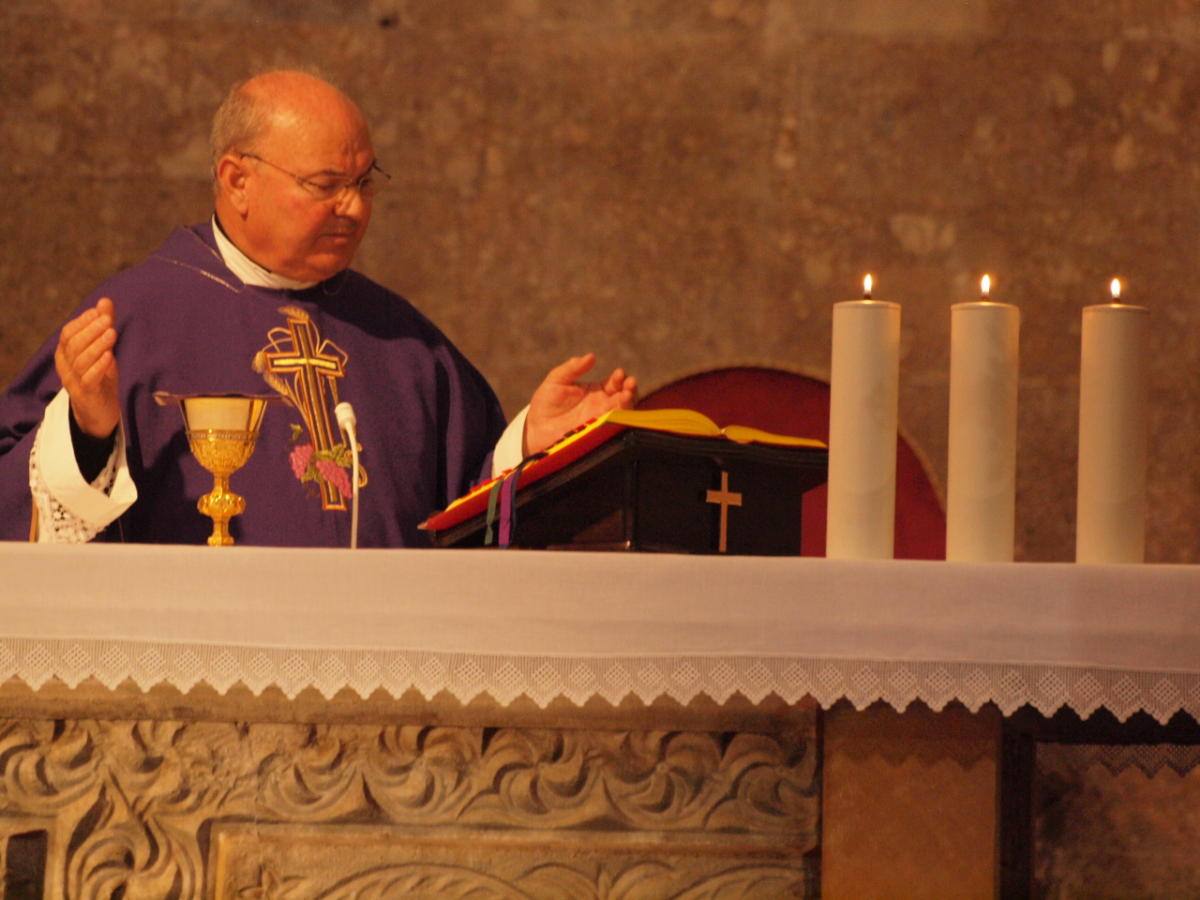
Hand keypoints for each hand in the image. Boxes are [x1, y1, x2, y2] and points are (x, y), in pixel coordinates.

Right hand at [55, 297, 119, 438]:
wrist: (99, 413)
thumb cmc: (100, 377)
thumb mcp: (103, 349)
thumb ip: (102, 327)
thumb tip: (105, 301)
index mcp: (65, 354)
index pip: (68, 334)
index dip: (82, 322)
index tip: (98, 311)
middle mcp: (66, 367)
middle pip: (74, 345)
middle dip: (91, 331)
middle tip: (107, 319)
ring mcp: (74, 382)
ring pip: (81, 362)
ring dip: (97, 346)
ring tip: (112, 333)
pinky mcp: (86, 395)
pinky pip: (89, 380)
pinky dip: (99, 367)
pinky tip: (110, 356)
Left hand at [524, 353, 637, 455]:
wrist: (537, 429)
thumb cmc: (546, 403)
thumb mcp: (557, 380)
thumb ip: (572, 368)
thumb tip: (591, 356)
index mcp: (596, 391)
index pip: (614, 382)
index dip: (620, 377)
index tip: (619, 373)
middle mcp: (604, 405)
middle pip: (625, 395)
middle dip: (630, 388)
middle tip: (629, 382)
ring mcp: (602, 420)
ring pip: (623, 411)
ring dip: (629, 402)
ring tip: (626, 394)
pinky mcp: (598, 434)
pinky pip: (614, 427)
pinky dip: (620, 420)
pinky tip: (619, 412)